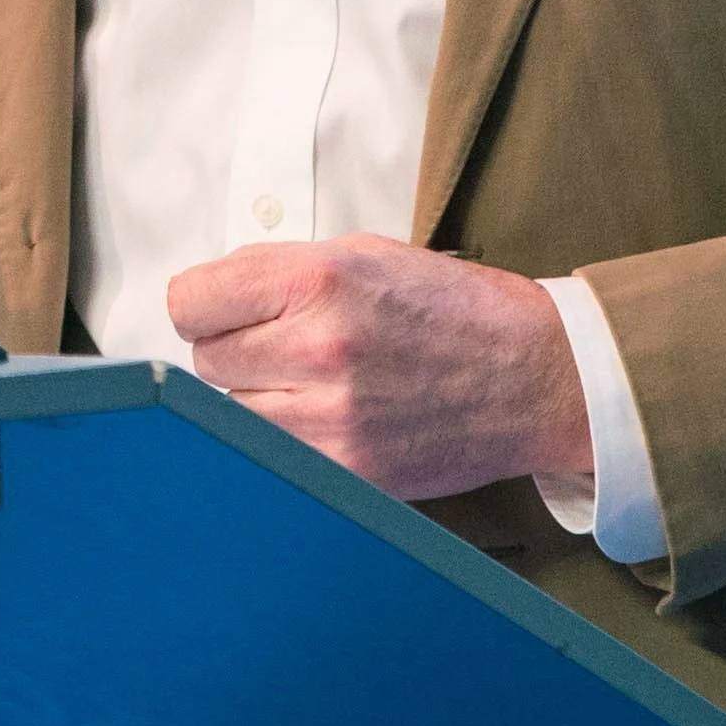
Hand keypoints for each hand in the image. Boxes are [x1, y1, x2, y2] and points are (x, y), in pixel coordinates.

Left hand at [167, 234, 592, 501]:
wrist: (536, 375)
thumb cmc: (454, 310)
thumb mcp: (365, 254)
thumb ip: (279, 271)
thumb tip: (210, 297)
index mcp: (318, 281)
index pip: (189, 303)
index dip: (206, 305)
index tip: (224, 311)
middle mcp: (318, 349)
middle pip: (205, 361)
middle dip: (237, 351)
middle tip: (287, 346)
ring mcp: (330, 418)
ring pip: (231, 415)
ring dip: (256, 401)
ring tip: (311, 384)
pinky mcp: (347, 471)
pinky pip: (272, 457)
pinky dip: (285, 442)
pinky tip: (326, 420)